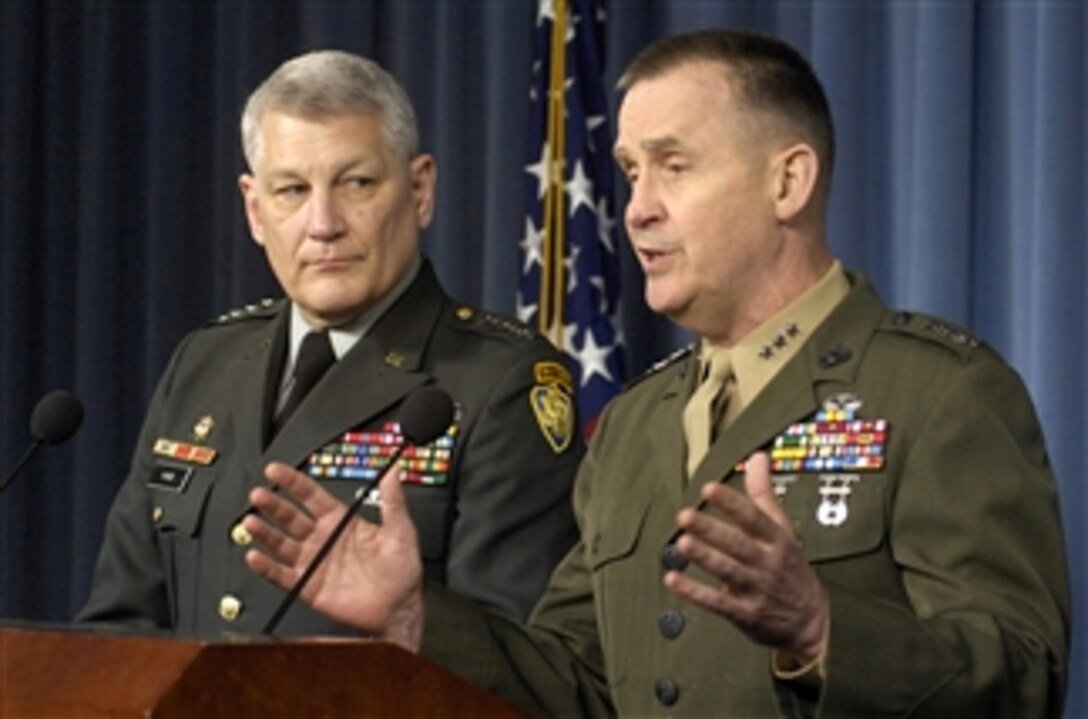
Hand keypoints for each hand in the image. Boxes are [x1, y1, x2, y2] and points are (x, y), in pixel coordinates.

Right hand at [243, 462, 424, 650]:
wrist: (400, 606)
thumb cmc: (402, 569)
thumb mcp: (401, 529)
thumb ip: (393, 499)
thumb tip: (394, 470)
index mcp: (341, 521)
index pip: (311, 495)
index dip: (293, 482)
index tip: (275, 471)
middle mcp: (323, 539)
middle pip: (290, 517)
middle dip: (273, 505)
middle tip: (259, 494)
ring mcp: (313, 562)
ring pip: (281, 543)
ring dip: (265, 532)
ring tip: (251, 522)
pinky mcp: (308, 586)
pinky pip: (282, 575)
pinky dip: (266, 567)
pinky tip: (255, 557)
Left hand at [665, 452, 827, 661]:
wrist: (812, 622)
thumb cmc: (790, 569)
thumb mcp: (783, 529)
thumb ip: (764, 494)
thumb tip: (758, 458)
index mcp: (777, 540)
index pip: (754, 518)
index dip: (732, 503)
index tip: (709, 489)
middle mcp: (767, 563)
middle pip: (738, 544)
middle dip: (711, 530)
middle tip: (684, 516)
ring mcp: (757, 589)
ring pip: (728, 571)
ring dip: (705, 558)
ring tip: (683, 544)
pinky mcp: (745, 613)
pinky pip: (717, 603)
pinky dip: (695, 593)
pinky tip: (673, 580)